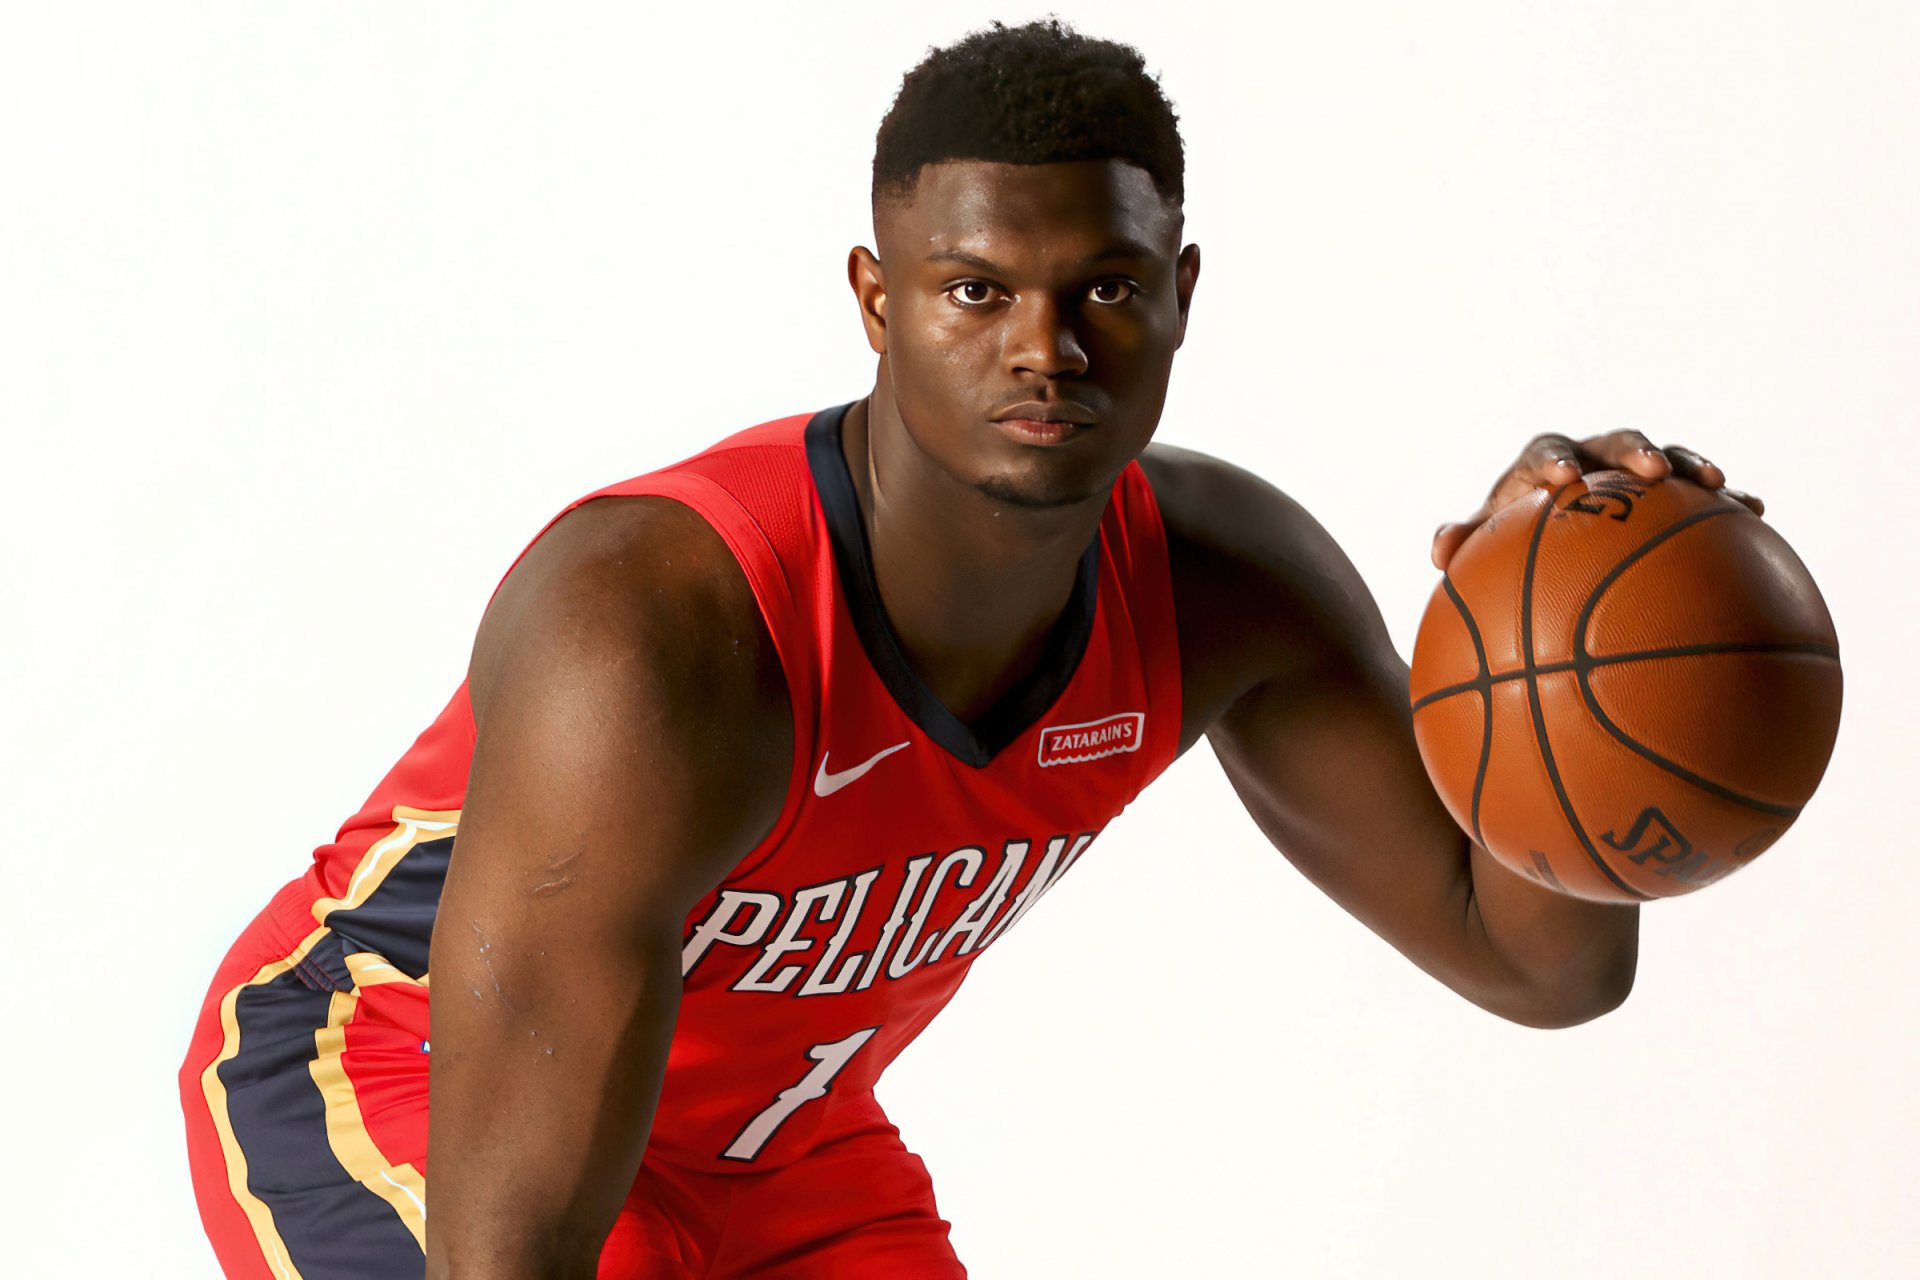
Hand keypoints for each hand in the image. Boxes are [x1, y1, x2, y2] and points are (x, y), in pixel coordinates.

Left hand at [1430, 429, 1764, 569]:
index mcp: (1543, 462)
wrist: (1549, 536)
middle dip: (1632, 451)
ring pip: (1667, 458)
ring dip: (1689, 465)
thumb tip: (1439, 551)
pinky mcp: (1671, 494)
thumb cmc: (1510, 539)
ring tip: (1716, 484)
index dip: (1554, 460)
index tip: (1561, 479)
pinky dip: (1727, 499)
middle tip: (1646, 471)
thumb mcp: (1484, 545)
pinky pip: (1702, 494)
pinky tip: (1758, 512)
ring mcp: (1635, 473)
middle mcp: (1593, 457)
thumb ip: (1465, 544)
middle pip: (1615, 442)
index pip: (1545, 451)